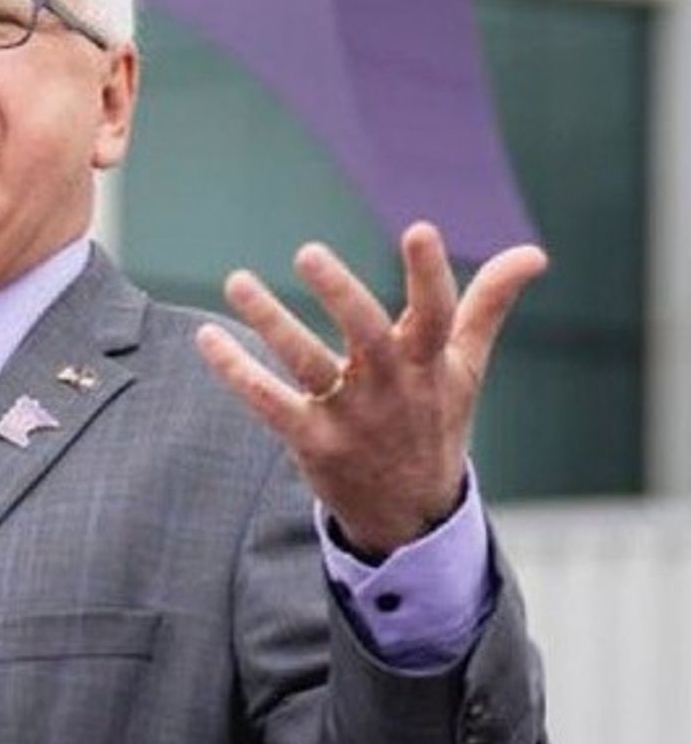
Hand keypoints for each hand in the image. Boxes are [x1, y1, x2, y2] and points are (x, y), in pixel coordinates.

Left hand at [192, 222, 544, 557]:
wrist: (412, 515)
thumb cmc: (434, 419)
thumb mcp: (465, 366)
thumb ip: (489, 305)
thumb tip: (536, 254)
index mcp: (429, 362)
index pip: (437, 313)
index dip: (430, 273)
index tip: (420, 228)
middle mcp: (391, 387)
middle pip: (368, 334)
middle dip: (341, 294)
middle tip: (309, 251)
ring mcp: (350, 416)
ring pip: (307, 365)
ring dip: (271, 322)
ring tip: (236, 281)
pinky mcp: (312, 441)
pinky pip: (269, 404)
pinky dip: (237, 371)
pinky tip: (206, 337)